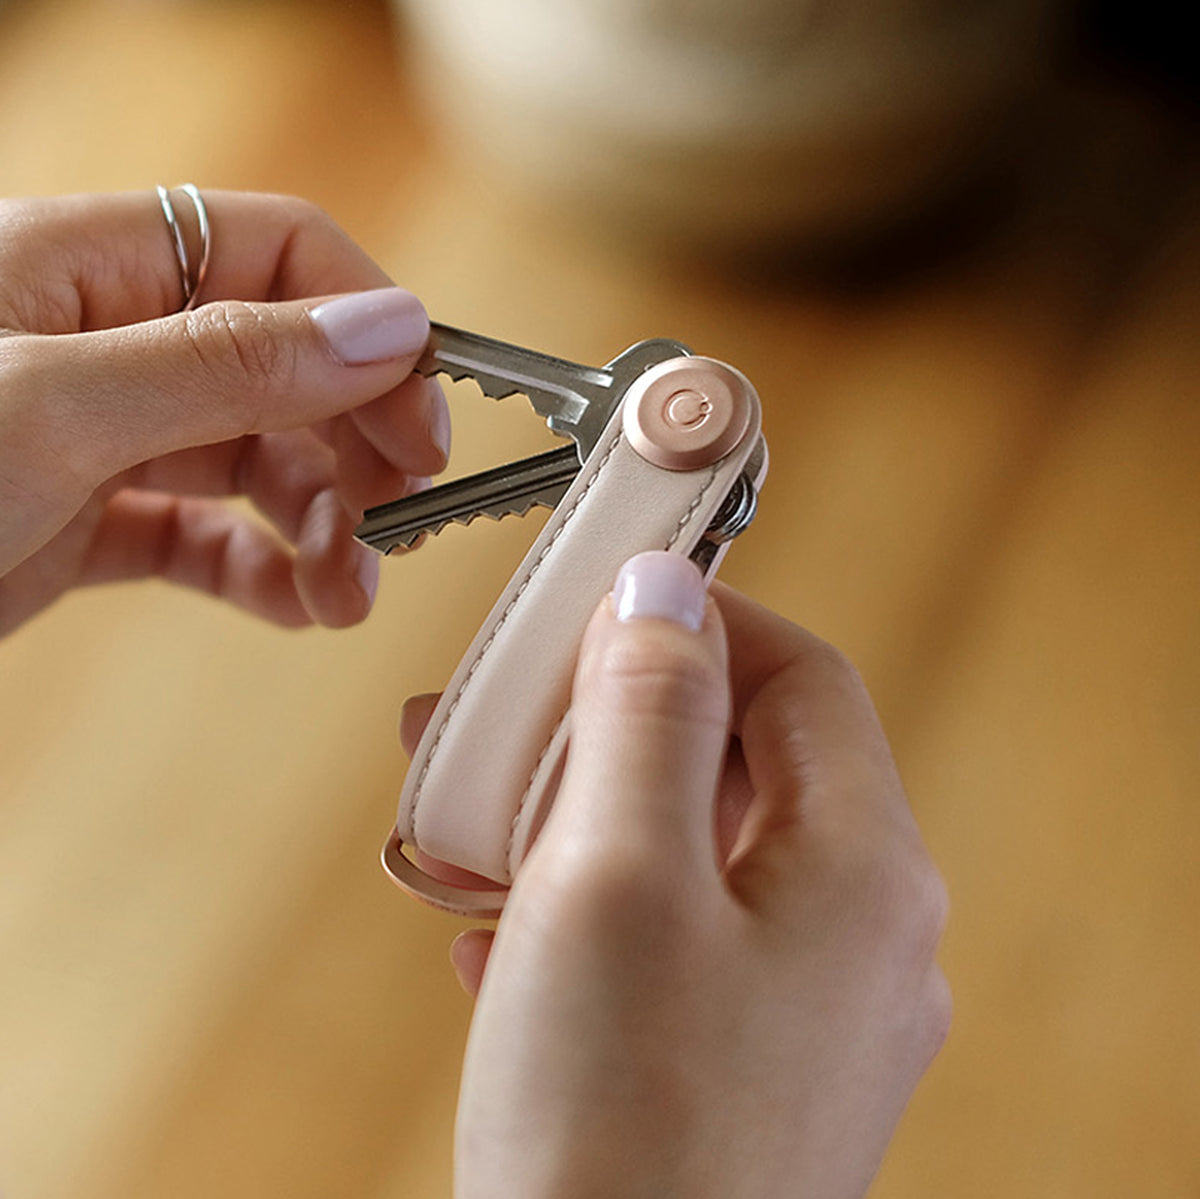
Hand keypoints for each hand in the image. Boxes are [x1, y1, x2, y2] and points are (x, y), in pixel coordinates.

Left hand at [0, 190, 448, 636]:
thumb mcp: (55, 409)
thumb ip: (222, 366)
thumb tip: (388, 328)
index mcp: (87, 266)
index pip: (280, 257)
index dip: (368, 334)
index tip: (423, 428)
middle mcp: (104, 343)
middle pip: (286, 372)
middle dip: (356, 453)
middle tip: (402, 525)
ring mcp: (96, 438)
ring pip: (254, 464)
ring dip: (322, 528)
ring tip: (346, 594)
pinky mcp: (82, 526)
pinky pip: (202, 537)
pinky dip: (260, 572)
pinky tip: (295, 605)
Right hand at [414, 555, 949, 1198]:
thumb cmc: (617, 1127)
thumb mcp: (615, 875)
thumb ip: (648, 713)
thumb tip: (667, 585)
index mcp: (863, 870)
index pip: (801, 679)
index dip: (706, 619)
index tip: (604, 601)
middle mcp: (861, 936)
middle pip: (740, 765)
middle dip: (612, 726)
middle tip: (502, 716)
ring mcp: (809, 1009)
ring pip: (695, 853)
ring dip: (582, 817)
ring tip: (468, 821)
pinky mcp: (747, 1066)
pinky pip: (676, 939)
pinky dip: (589, 906)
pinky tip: (499, 931)